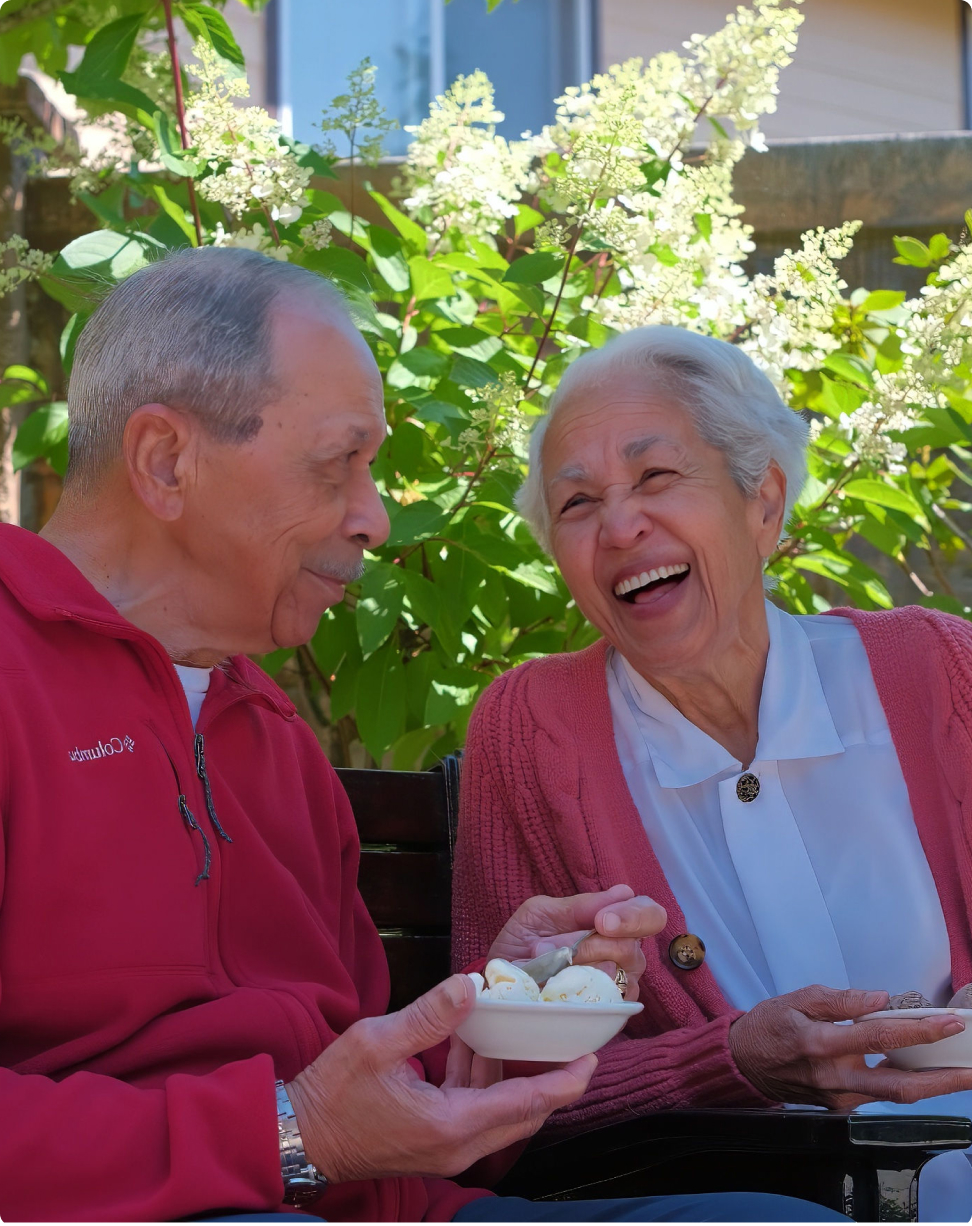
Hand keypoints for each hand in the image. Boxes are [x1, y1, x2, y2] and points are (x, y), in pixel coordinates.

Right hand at [286, 974, 595, 1182]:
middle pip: (522, 1115)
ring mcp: (445, 1150)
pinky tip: (472, 1043)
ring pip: (499, 1114)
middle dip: (551, 1082)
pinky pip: (474, 1113)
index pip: (524, 1105)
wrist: (297, 1137)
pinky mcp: (433, 1145)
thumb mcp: (375, 1042)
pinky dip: (481, 1082)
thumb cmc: (332, 1093)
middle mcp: (457, 1146)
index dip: (563, 1083)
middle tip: (574, 1045)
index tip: (592, 1061)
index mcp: (450, 1125)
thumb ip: (428, 1016)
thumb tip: (470, 984)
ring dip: (510, 1076)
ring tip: (519, 1029)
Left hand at [487, 884, 666, 1002]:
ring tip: (552, 966)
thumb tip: (622, 892)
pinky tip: (559, 988)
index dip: (633, 916)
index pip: (649, 914)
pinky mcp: (604, 1016)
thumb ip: (580, 906)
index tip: (603, 921)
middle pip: (635, 949)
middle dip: (601, 945)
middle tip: (575, 948)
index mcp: (613, 922)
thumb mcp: (541, 913)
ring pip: (617, 978)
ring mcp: (616, 987)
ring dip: (580, 969)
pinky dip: (578, 993)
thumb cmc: (523, 941)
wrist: (497, 981)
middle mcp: (623, 954)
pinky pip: (603, 1006)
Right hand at [729, 985, 971, 1108]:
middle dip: (944, 1080)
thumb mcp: (796, 999)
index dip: (918, 1031)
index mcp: (822, 1044)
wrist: (743, 1064)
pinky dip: (909, 1082)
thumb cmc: (769, 1026)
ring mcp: (841, 1099)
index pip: (879, 1037)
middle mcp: (836, 1079)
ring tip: (963, 1071)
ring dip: (934, 1085)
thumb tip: (879, 998)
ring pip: (897, 1095)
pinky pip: (882, 1094)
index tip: (948, 1022)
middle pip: (901, 1087)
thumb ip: (839, 999)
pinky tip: (927, 1070)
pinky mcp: (843, 1107)